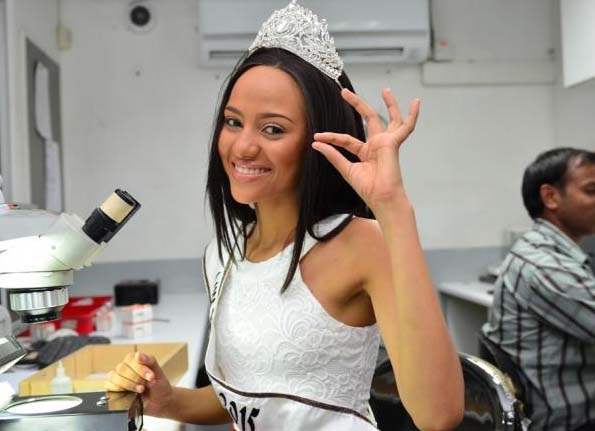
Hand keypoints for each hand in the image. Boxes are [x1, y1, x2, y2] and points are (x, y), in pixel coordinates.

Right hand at [105, 351, 172, 416]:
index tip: (150, 376)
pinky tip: (129, 393)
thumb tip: (138, 354)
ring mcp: (118, 379)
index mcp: (135, 360)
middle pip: (122, 368)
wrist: (160, 403)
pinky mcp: (114, 390)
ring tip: (140, 390)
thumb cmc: (159, 386)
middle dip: (136, 378)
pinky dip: (118, 390)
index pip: (130, 359)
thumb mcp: (158, 372)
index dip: (140, 369)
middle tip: (146, 384)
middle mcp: (125, 368)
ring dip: (128, 384)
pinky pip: (109, 386)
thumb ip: (149, 361)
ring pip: (114, 377)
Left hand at [313, 88, 418, 212]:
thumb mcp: (346, 169)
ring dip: (390, 104)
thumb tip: (316, 144)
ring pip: (390, 118)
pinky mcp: (393, 142)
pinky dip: (412, 115)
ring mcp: (386, 143)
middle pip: (369, 119)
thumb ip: (333, 155)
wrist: (381, 197)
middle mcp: (377, 145)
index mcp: (366, 152)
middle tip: (345, 92)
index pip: (347, 139)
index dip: (331, 137)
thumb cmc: (368, 188)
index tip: (317, 137)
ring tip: (386, 90)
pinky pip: (406, 127)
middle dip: (357, 104)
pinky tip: (416, 103)